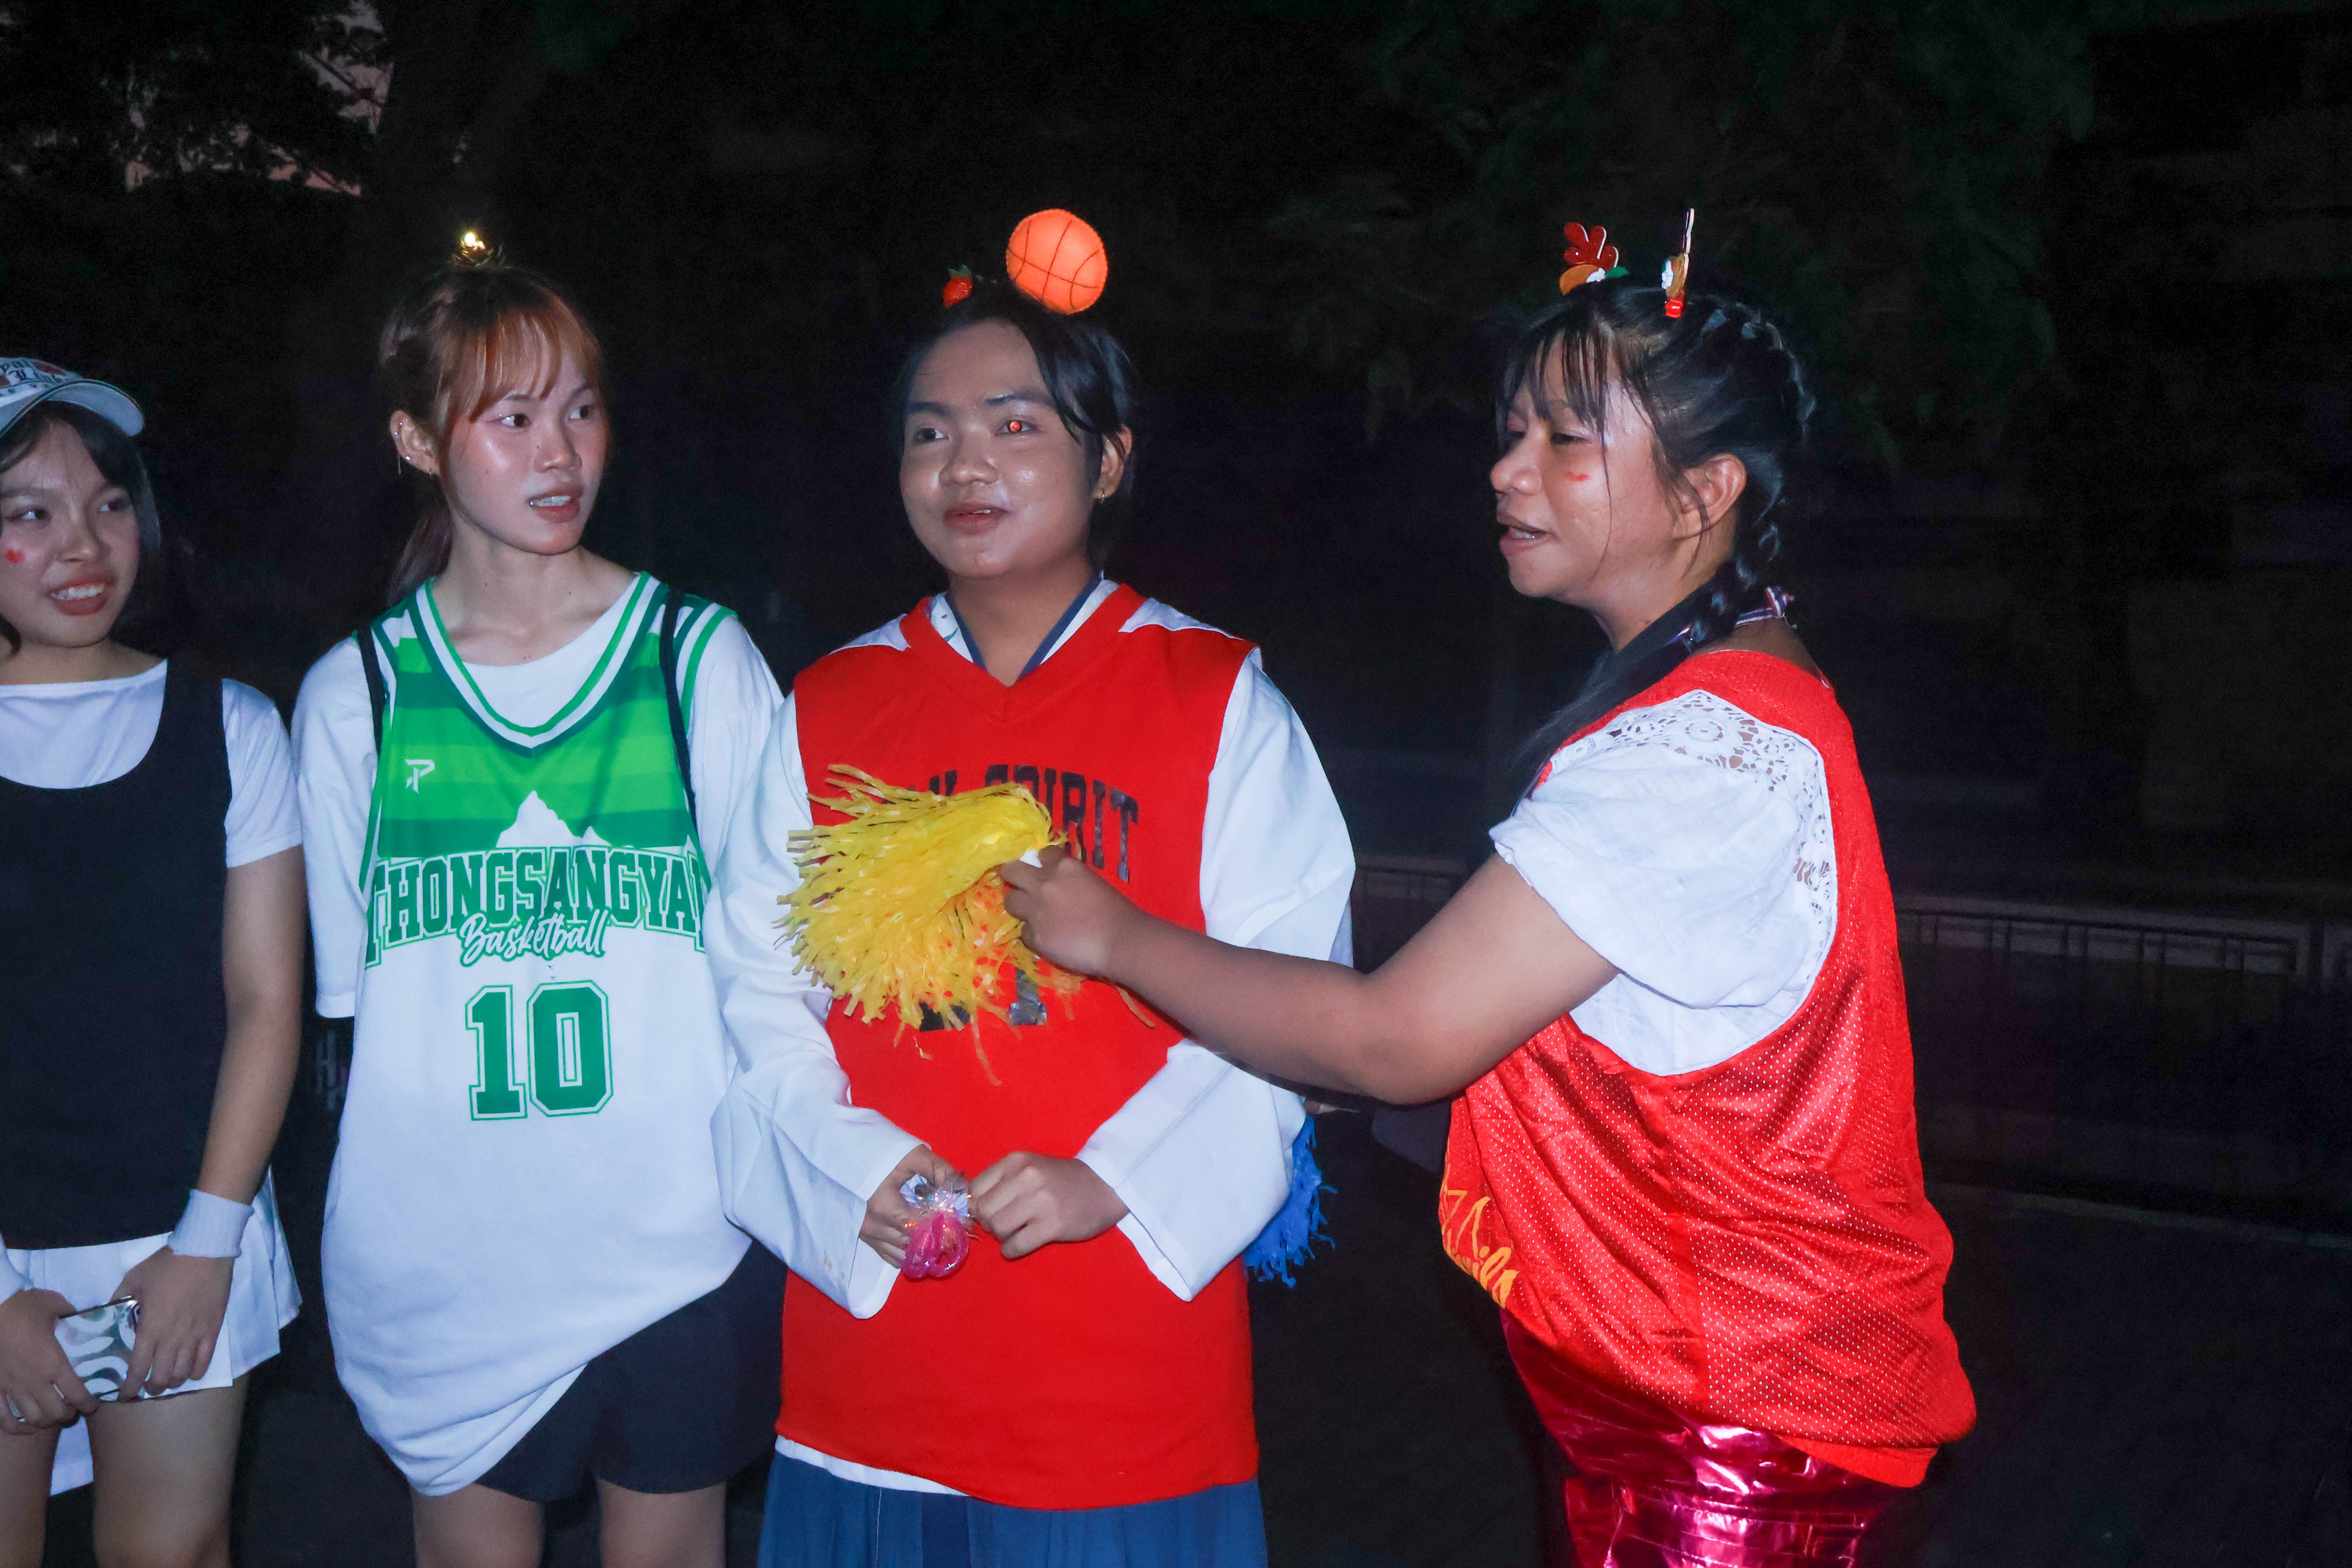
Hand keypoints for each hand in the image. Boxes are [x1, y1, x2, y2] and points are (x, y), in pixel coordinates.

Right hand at [0, 1289, 92, 1433]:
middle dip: (69, 1414)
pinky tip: (27, 1427)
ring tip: (54, 1414)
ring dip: (47, 1421)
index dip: (89, 1404)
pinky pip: (3, 1419)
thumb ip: (73, 1316)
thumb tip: (85, 1319)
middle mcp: (34, 1381)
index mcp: (53, 1363)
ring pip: (32, 1419)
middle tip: (75, 1407)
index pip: (78, 1395)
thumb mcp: (56, 1305)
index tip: (94, 1403)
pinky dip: (16, 1428)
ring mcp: (11, 1387)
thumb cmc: (23, 1305)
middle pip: (56, 1413)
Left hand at [114, 1249, 232, 1397]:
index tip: (124, 1396)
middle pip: (162, 1377)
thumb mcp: (133, 1279)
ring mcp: (195, 1335)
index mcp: (150, 1328)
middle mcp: (172, 1338)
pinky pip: (205, 1360)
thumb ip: (119, 1299)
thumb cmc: (166, 1265)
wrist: (204, 1251)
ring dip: (173, 1381)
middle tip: (146, 1386)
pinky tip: (190, 1373)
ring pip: (183, 1373)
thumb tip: (108, 1314)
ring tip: (167, 1380)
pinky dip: (196, 1372)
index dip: (130, 1387)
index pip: (137, 1368)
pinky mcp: (213, 1329)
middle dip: (152, 1388)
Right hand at [862, 1146, 967, 1271]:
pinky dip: (907, 1252)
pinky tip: (919, 1241)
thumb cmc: (879, 1151)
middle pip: (914, 1246)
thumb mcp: (913, 1155)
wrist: (845, 1151)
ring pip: (902, 1256)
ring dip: (923, 1250)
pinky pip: (890, 1256)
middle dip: (938, 1241)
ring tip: (939, 1236)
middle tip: (956, 1231)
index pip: (922, 1230)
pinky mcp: (863, 1236)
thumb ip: (940, 1171)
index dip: (945, 1228)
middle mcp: (873, 1227)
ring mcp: (866, 1234)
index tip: (961, 1224)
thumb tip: (963, 1190)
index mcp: (884, 1208)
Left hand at [969, 1152, 1128, 1260]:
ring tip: (1017, 1232)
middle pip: (984, 1211)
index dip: (979, 1205)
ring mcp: (1040, 1201)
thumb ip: (1002, 1182)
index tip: (992, 1210)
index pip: (975, 1189)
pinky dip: (1012, 1250)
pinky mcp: (1052, 1225)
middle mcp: (1026, 1177)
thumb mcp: (1030, 1168)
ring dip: (1002, 1237)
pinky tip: (1023, 1243)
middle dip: (990, 1223)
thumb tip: (971, 1208)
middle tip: (1006, 1223)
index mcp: (1016, 1161)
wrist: (1105, 1186)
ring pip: (998, 1228)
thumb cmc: (1061, 1179)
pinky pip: (1016, 1246)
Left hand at [999, 845, 1144, 978]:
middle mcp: (1044, 883)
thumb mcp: (1093, 882)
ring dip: (1019, 905)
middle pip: (1011, 871)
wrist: (1120, 942)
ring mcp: (1036, 910)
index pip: (1042, 854)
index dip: (1043, 863)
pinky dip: (1033, 933)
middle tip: (1016, 882)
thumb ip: (1071, 879)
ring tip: (1031, 914)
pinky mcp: (1035, 936)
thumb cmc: (1117, 912)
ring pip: (1010, 901)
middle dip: (1012, 875)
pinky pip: (1024, 931)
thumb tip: (1060, 884)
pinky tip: (1048, 938)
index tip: (1044, 869)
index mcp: (1064, 866)